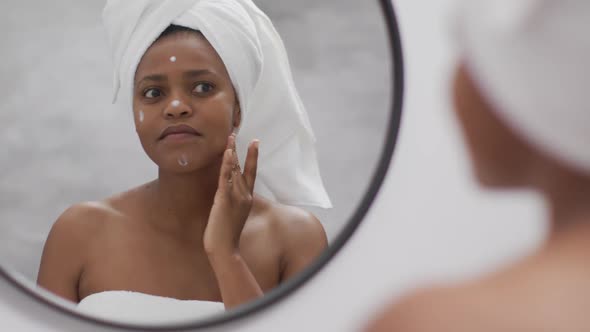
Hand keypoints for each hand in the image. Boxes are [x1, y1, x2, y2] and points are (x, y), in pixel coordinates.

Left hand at [204, 134, 258, 257]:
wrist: (225, 250)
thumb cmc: (226, 237)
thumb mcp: (232, 216)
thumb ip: (231, 203)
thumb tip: (226, 194)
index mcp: (247, 199)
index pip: (251, 173)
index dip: (253, 157)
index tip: (255, 142)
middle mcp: (245, 195)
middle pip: (242, 167)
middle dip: (239, 149)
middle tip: (237, 132)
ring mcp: (236, 197)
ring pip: (234, 169)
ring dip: (231, 151)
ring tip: (230, 136)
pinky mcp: (225, 199)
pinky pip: (227, 177)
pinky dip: (227, 164)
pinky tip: (227, 152)